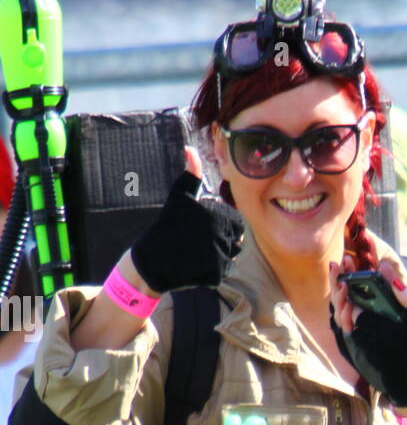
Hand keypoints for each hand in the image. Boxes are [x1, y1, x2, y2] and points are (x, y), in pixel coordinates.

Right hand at [129, 147, 243, 292]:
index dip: (223, 226)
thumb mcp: (179, 196)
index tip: (205, 229)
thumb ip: (191, 175)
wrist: (151, 261)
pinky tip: (196, 265)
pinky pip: (224, 271)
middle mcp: (221, 233)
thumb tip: (190, 150)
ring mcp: (220, 255)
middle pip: (236, 240)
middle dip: (222, 241)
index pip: (236, 222)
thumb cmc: (167, 225)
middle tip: (200, 243)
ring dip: (220, 256)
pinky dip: (213, 270)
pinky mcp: (217, 274)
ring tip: (199, 253)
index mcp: (217, 214)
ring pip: (231, 255)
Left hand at [329, 257, 406, 409]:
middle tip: (375, 319)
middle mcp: (380, 356)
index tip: (363, 303)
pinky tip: (398, 356)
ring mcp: (384, 374)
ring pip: (368, 354)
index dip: (358, 309)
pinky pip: (379, 370)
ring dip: (372, 343)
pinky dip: (384, 360)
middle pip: (359, 337)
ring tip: (387, 336)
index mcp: (387, 336)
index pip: (359, 319)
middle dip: (363, 327)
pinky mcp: (391, 386)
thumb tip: (390, 277)